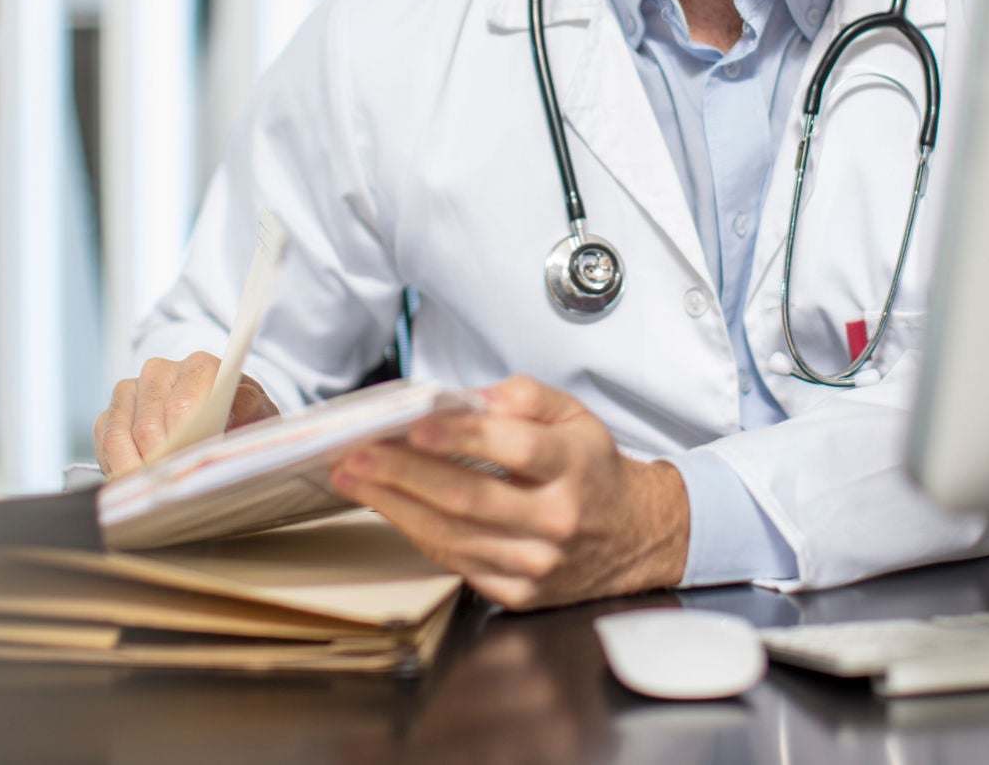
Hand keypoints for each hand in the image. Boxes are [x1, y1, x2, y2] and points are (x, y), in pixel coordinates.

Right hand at [94, 352, 278, 476]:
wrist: (226, 416)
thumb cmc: (242, 418)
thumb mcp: (259, 415)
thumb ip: (251, 408)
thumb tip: (241, 403)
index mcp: (200, 366)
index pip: (183, 406)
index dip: (182, 443)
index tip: (183, 473)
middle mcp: (160, 371)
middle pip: (147, 426)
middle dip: (157, 464)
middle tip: (166, 493)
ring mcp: (132, 390)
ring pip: (119, 436)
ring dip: (133, 470)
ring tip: (149, 495)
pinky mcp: (112, 412)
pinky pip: (103, 443)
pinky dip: (116, 468)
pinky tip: (135, 483)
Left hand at [328, 375, 688, 610]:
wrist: (633, 535)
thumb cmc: (592, 469)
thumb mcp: (574, 416)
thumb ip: (524, 397)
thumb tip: (467, 398)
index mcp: (573, 467)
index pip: (513, 447)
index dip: (461, 435)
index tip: (415, 424)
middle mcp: (555, 519)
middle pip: (468, 496)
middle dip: (403, 473)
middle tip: (357, 452)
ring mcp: (537, 562)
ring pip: (452, 535)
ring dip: (394, 505)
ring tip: (355, 478)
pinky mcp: (519, 591)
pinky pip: (455, 563)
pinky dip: (416, 533)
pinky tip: (390, 509)